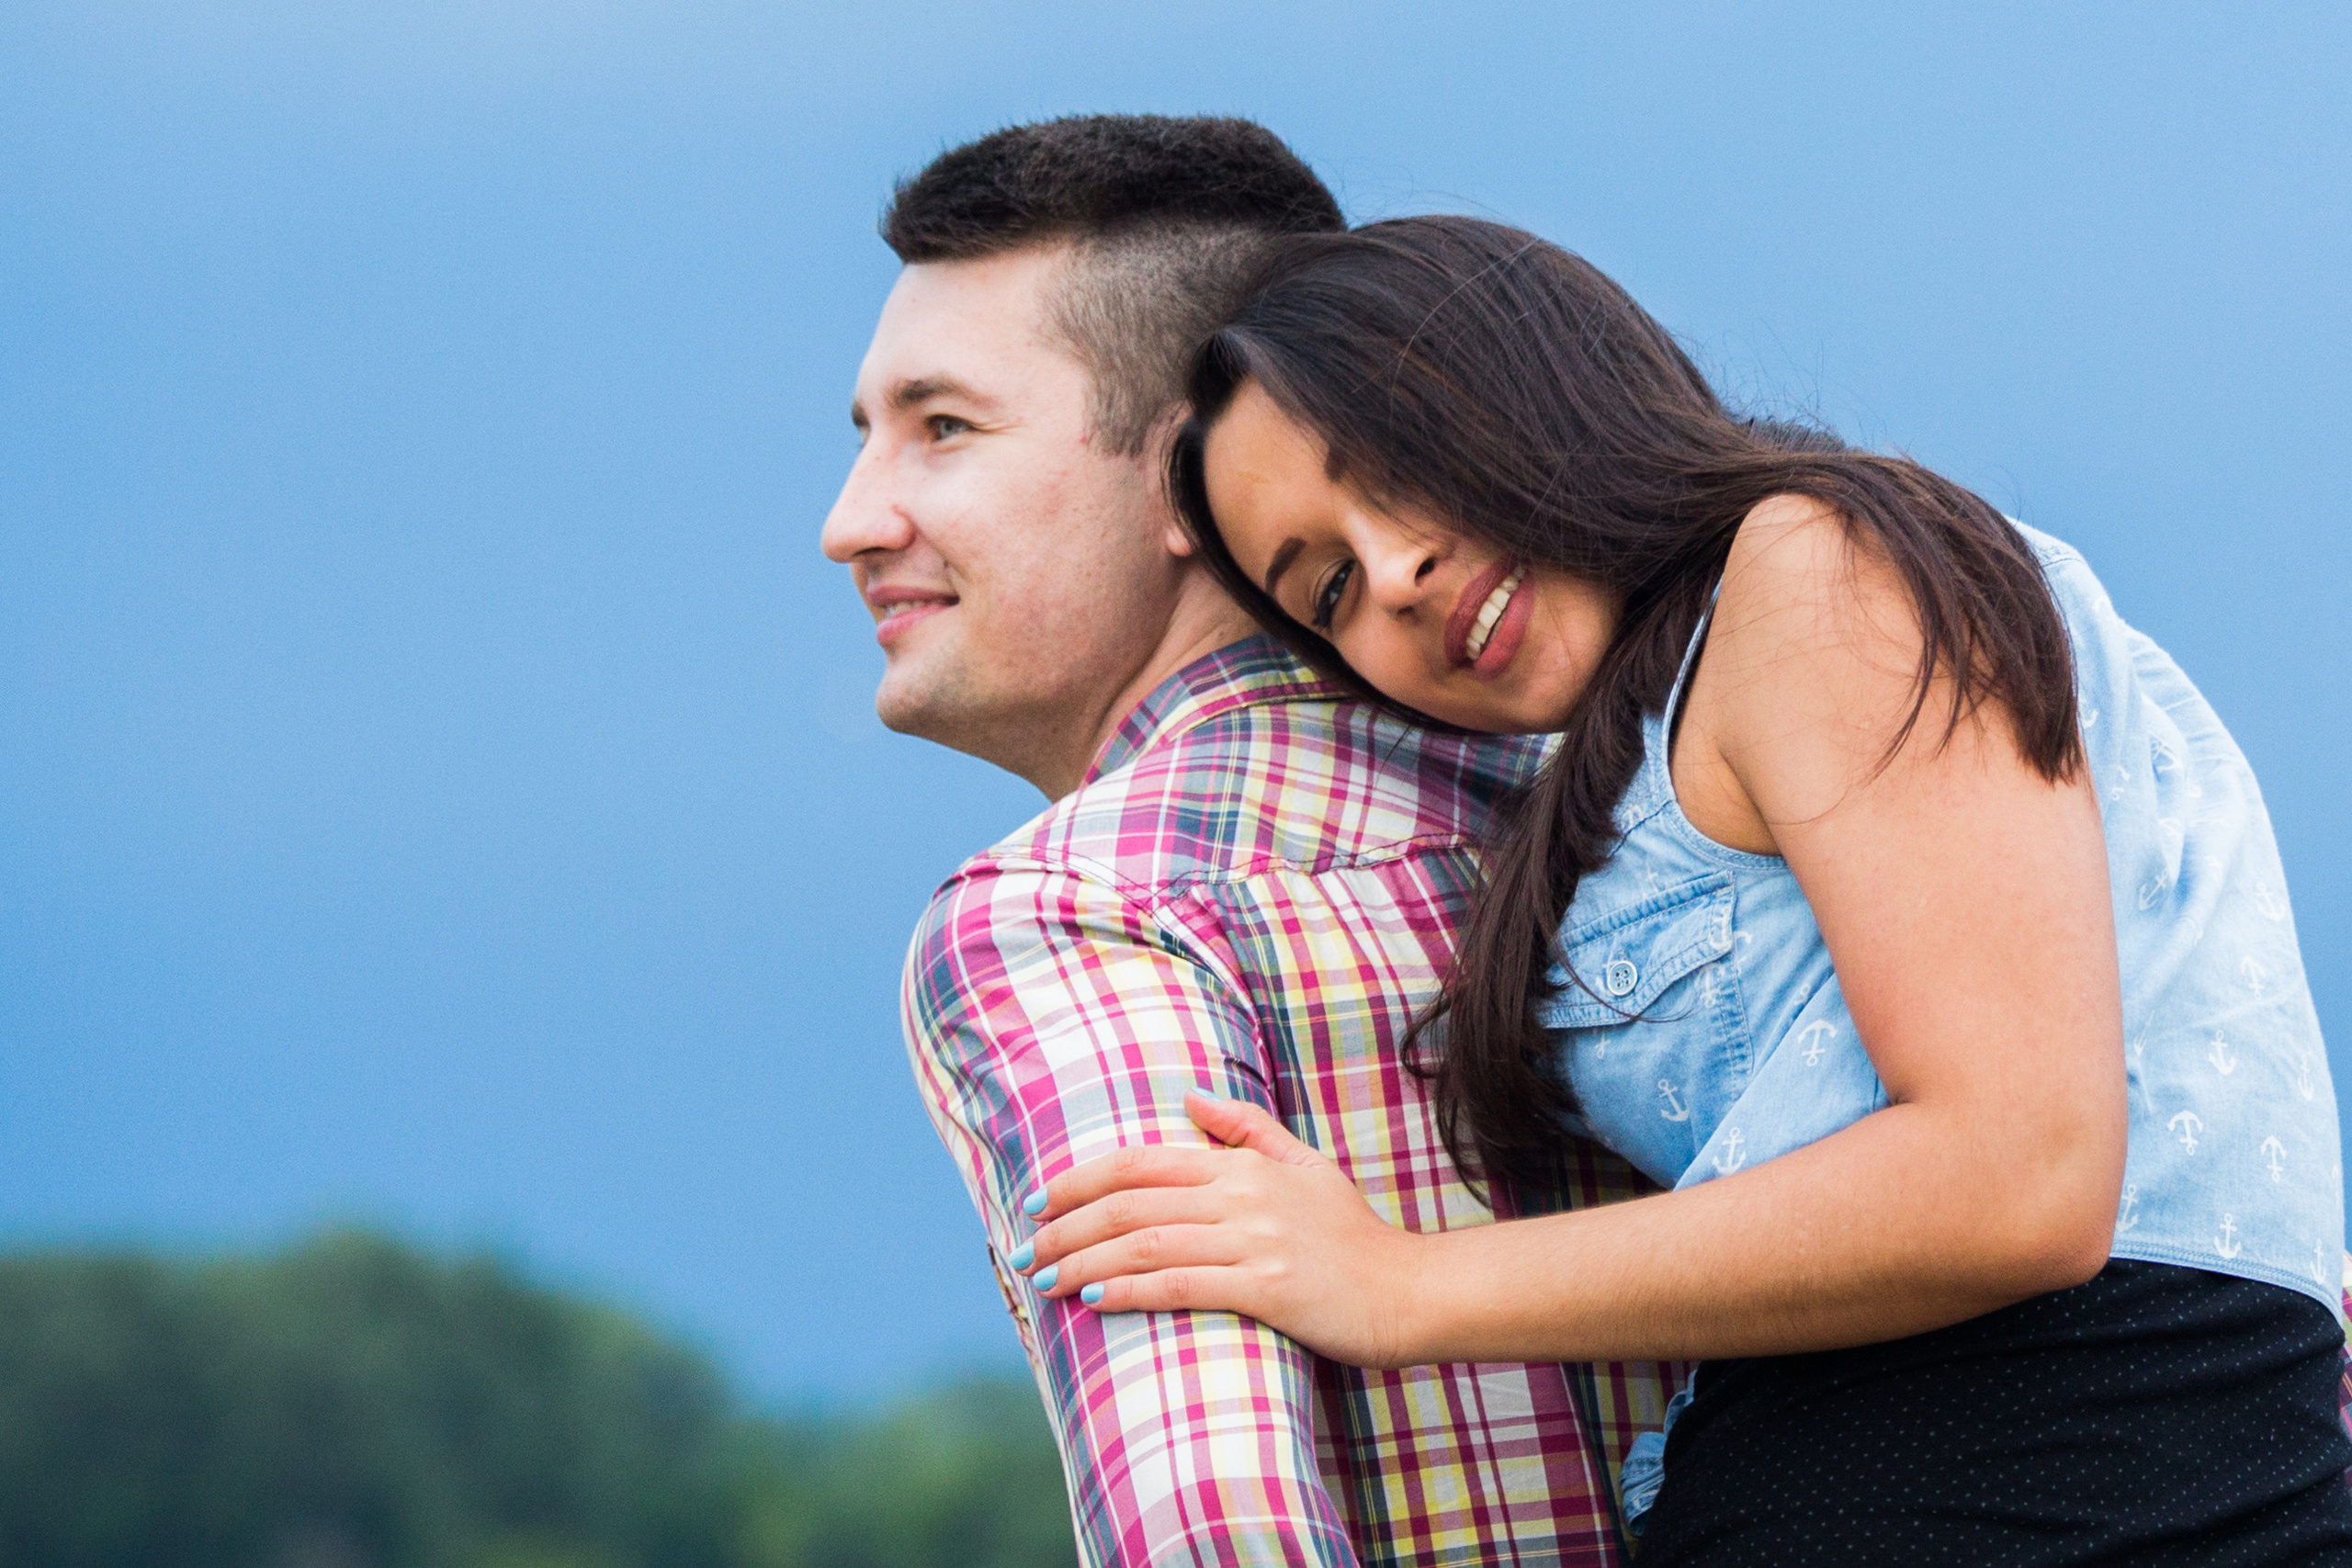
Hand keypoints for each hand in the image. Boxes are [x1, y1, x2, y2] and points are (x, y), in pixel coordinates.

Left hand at [1012, 1091, 1432, 1367]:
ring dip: (1082, 1262)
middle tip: (1023, 1252)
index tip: (1039, 1203)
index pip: (1141, 1162)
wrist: (1410, 1290)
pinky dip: (1130, 1291)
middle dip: (1065, 1227)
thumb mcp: (1306, 1165)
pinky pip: (1182, 1285)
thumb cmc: (1353, 1235)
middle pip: (1130, 1203)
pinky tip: (1094, 1300)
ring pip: (1146, 1244)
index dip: (1081, 1180)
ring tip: (1042, 1281)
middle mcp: (1242, 1195)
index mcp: (1242, 1165)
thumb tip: (1187, 1095)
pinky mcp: (1267, 1287)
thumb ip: (1246, 1129)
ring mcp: (1255, 1240)